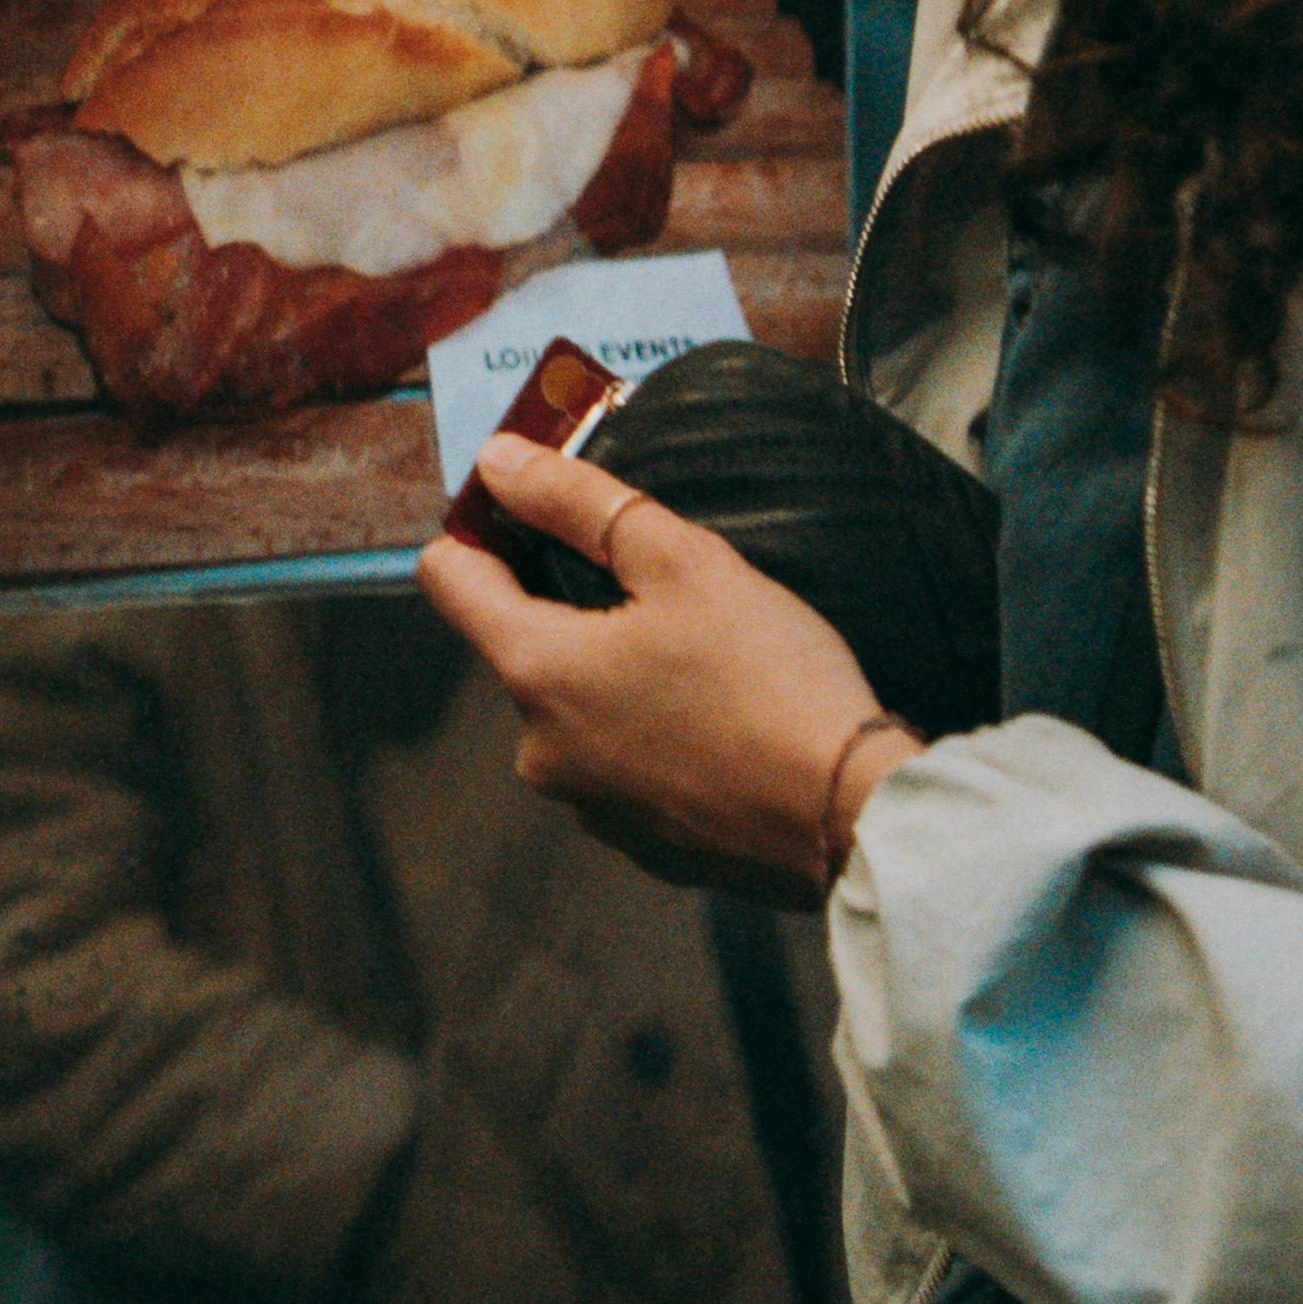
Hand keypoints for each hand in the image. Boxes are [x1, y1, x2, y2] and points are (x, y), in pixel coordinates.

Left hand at [425, 429, 903, 903]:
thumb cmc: (769, 679)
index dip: (481, 528)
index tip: (526, 504)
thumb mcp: (681, 562)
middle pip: (523, 644)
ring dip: (616, 674)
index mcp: (534, 671)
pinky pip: (624, 763)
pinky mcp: (642, 843)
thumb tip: (498, 461)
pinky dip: (654, 734)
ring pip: (577, 706)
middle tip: (659, 586)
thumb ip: (577, 502)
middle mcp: (539, 749)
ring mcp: (588, 806)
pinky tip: (718, 720)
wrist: (852, 817)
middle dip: (573, 607)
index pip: (450, 579)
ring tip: (703, 657)